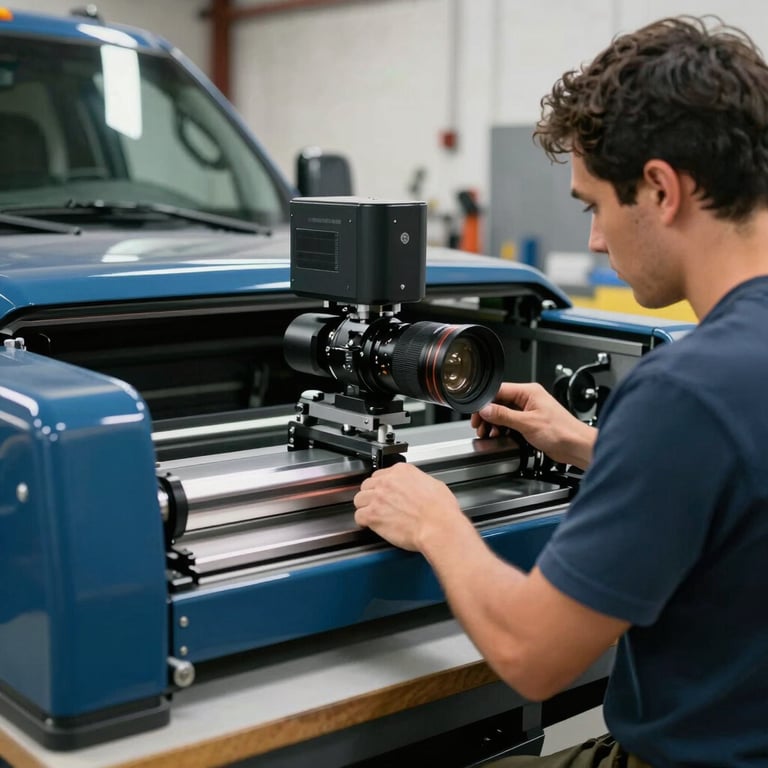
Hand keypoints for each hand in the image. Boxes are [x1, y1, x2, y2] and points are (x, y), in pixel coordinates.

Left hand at [353, 462, 467, 551]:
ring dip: (364, 507)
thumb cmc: (441, 510)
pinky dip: (362, 521)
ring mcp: (378, 497)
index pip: (381, 474)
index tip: (384, 493)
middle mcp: (387, 481)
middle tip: (377, 504)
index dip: (382, 486)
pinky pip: (358, 516)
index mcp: (402, 471)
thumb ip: (419, 482)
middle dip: (371, 495)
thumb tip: (418, 488)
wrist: (438, 526)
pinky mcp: (373, 515)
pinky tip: (367, 524)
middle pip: (367, 485)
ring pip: (359, 499)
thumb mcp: (434, 485)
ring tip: (371, 514)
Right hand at [471, 382, 595, 468]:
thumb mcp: (527, 423)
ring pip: (504, 413)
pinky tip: (499, 435)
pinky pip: (511, 422)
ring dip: (495, 423)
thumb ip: (504, 415)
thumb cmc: (561, 431)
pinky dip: (503, 428)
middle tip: (480, 426)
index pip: (499, 391)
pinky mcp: (531, 422)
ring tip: (488, 433)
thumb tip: (486, 409)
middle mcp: (529, 399)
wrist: (575, 446)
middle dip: (488, 415)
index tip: (477, 413)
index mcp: (529, 392)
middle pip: (500, 402)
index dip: (485, 402)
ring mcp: (529, 410)